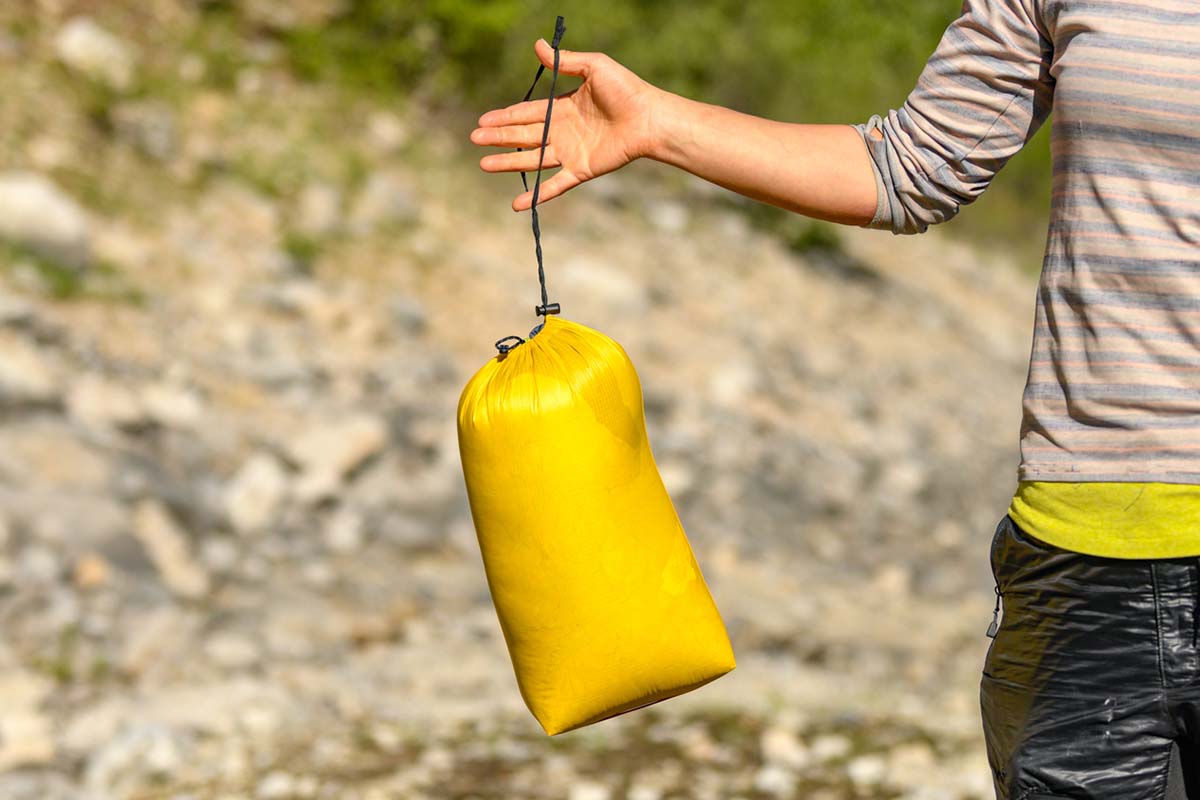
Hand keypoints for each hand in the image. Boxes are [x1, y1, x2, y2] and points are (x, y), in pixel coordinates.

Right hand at [470, 38, 660, 211]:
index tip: (483, 120)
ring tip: (484, 164)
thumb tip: (538, 45)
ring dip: (508, 163)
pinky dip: (537, 195)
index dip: (505, 116)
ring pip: (532, 160)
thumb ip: (565, 61)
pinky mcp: (581, 170)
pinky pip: (554, 185)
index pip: (527, 114)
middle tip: (475, 138)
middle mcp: (563, 132)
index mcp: (563, 108)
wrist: (649, 117)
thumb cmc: (626, 90)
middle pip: (524, 136)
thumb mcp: (594, 67)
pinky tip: (517, 205)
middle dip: (499, 137)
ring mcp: (570, 153)